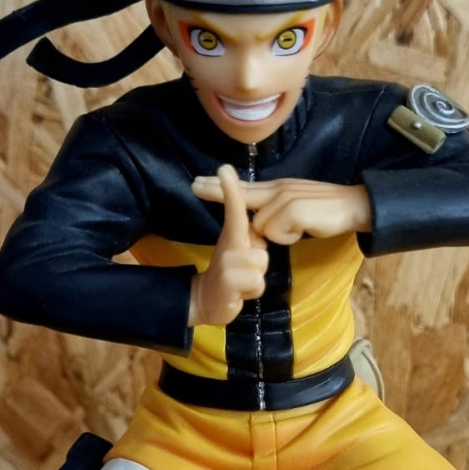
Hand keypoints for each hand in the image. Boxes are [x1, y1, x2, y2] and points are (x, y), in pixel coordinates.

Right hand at [188, 165, 268, 327]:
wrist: (208, 300)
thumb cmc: (232, 273)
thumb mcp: (241, 251)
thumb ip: (251, 237)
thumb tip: (258, 232)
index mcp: (232, 235)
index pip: (234, 209)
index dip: (231, 190)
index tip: (224, 169)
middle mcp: (227, 244)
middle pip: (260, 247)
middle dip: (258, 260)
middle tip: (242, 271)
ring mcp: (226, 263)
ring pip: (260, 263)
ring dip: (256, 278)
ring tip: (242, 283)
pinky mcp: (227, 281)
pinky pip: (257, 282)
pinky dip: (252, 291)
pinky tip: (239, 293)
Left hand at [192, 176, 370, 243]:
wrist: (356, 206)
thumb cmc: (328, 212)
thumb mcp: (297, 210)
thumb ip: (277, 214)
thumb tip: (260, 225)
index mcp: (278, 189)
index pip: (244, 187)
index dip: (221, 186)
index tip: (199, 182)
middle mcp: (279, 190)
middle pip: (241, 192)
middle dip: (216, 190)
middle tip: (193, 185)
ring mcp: (286, 198)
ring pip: (261, 225)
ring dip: (278, 234)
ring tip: (300, 228)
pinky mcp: (294, 209)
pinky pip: (277, 232)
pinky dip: (289, 236)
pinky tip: (305, 230)